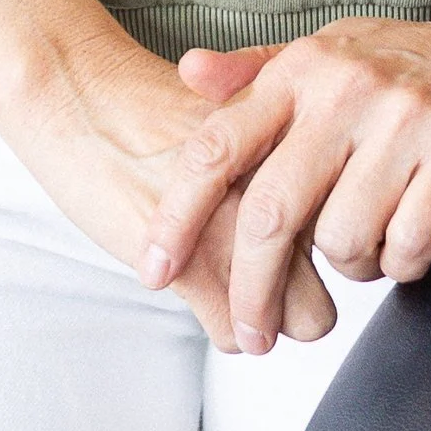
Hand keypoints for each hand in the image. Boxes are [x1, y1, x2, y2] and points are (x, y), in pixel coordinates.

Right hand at [3, 33, 337, 354]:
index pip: (348, 228)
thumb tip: (329, 203)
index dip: (330, 251)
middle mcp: (277, 190)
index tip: (305, 251)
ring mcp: (238, 232)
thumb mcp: (238, 115)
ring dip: (262, 319)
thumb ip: (286, 155)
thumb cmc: (152, 104)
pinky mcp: (194, 267)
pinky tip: (199, 290)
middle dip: (301, 301)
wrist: (82, 95)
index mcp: (294, 146)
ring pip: (287, 322)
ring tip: (232, 288)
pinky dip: (220, 325)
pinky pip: (231, 334)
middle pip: (326, 289)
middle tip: (270, 284)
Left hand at [135, 0, 430, 353]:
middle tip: (251, 335)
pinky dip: (406, 264)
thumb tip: (184, 74)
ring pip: (346, 239)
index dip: (177, 215)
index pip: (218, 147)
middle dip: (252, 287)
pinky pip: (411, 244)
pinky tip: (412, 250)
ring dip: (352, 267)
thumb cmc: (422, 59)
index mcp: (307, 68)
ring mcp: (408, 117)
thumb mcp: (334, 52)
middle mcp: (348, 88)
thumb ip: (259, 72)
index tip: (153, 270)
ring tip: (369, 255)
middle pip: (272, 211)